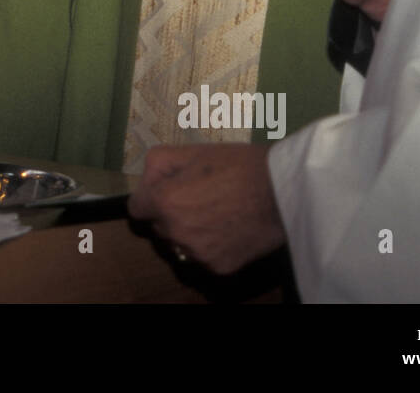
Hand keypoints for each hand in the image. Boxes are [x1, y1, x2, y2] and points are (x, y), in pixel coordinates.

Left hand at [127, 144, 285, 273]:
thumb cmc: (237, 165)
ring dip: (189, 232)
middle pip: (159, 226)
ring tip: (216, 212)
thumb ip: (157, 164)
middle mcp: (176, 233)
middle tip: (198, 196)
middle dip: (170, 213)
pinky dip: (212, 245)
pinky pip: (204, 257)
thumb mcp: (191, 151)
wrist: (283, 191)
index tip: (167, 190)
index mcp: (165, 202)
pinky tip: (229, 227)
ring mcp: (198, 254)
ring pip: (180, 244)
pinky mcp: (219, 267)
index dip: (150, 196)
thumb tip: (146, 182)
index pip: (136, 209)